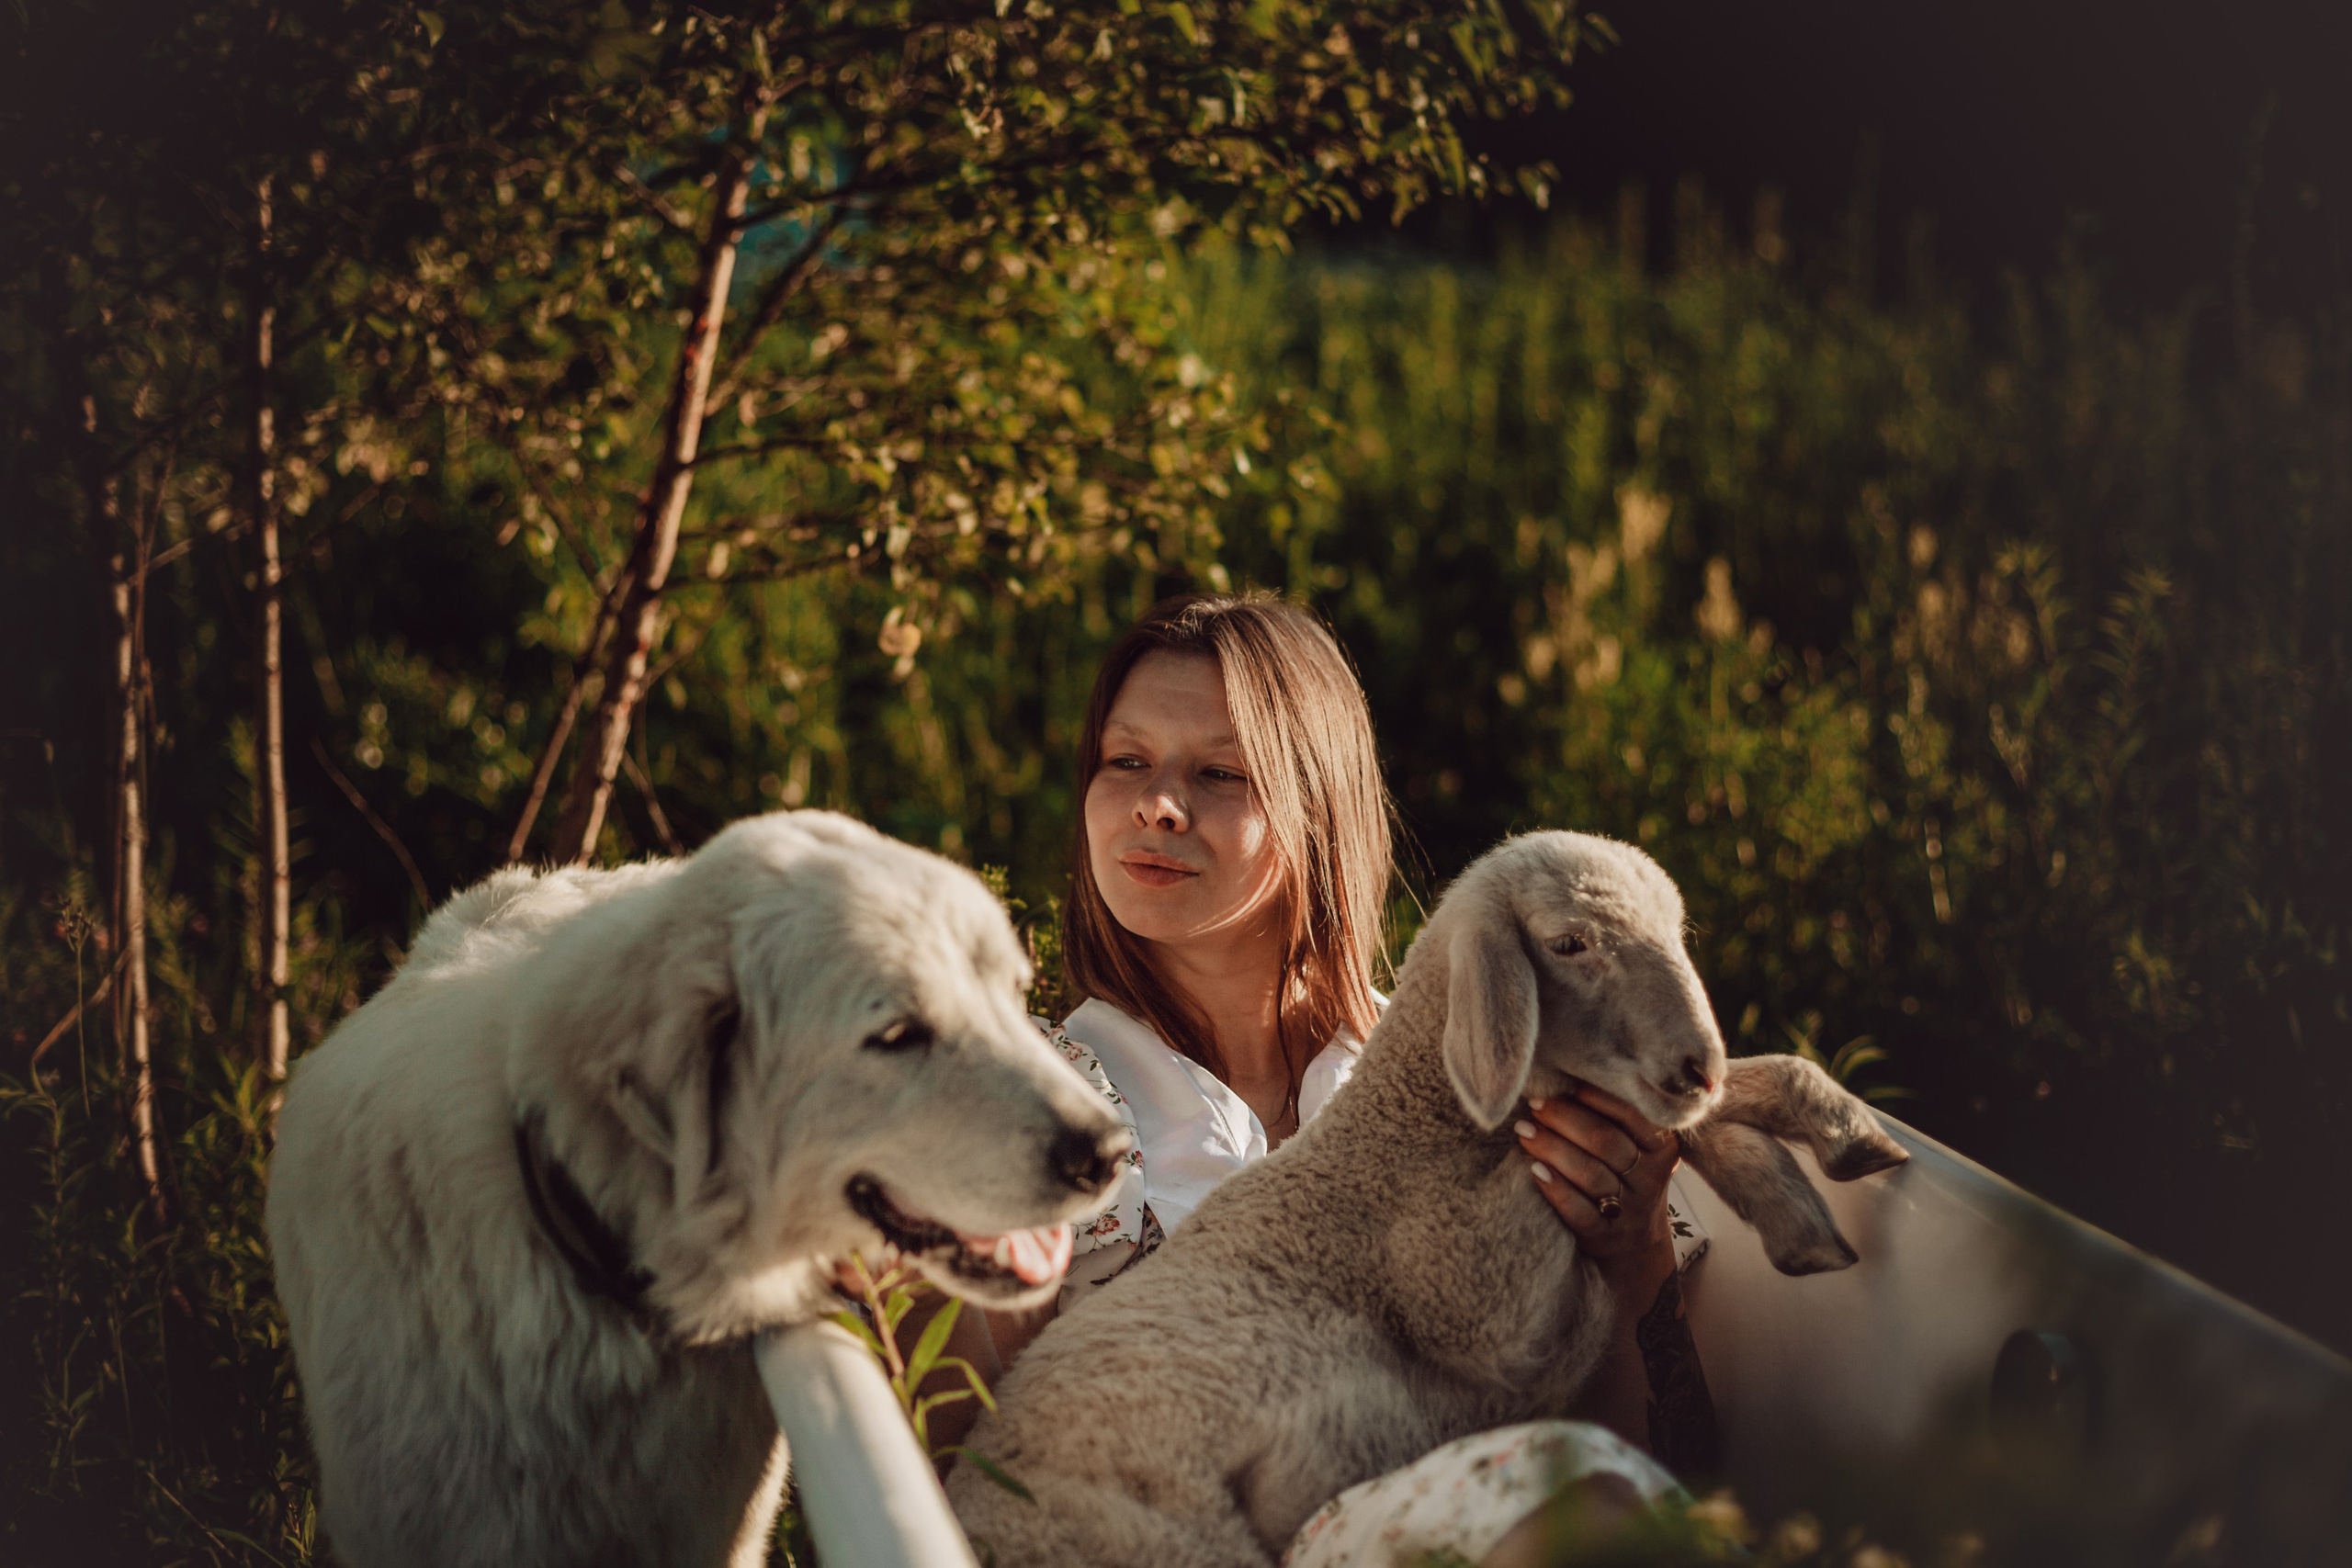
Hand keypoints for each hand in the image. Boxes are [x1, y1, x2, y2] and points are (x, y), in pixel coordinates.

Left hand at [1516, 1079, 1679, 1262]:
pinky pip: (1579, 1211)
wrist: (1635, 1242)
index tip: (1560, 1085)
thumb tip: (1565, 1080)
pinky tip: (1534, 1170)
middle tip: (1535, 1105)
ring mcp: (1629, 1209)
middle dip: (1564, 1119)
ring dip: (1552, 1148)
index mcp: (1662, 1148)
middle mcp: (1650, 1178)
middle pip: (1605, 1141)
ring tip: (1524, 1131)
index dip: (1592, 1097)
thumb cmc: (1626, 1178)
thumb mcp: (1637, 1148)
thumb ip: (1615, 1119)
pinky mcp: (1605, 1235)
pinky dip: (1555, 1188)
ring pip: (1590, 1174)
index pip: (1629, 1114)